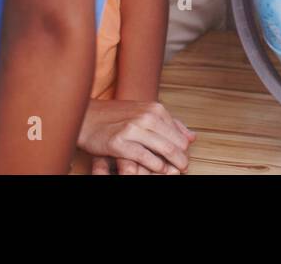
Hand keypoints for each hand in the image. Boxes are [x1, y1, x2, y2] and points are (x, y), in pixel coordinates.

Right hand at [77, 99, 195, 174]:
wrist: (87, 116)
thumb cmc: (117, 116)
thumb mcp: (145, 113)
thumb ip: (170, 124)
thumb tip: (192, 138)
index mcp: (155, 109)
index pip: (178, 133)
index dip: (183, 148)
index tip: (185, 158)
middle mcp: (146, 116)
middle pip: (174, 142)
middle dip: (181, 158)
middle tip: (185, 168)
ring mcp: (133, 128)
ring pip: (163, 149)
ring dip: (172, 164)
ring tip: (176, 172)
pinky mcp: (119, 142)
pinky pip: (144, 156)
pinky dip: (155, 165)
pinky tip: (159, 169)